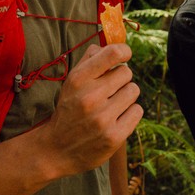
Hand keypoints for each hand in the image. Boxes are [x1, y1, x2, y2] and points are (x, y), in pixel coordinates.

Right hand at [40, 43, 142, 176]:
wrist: (56, 149)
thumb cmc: (69, 108)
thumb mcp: (72, 81)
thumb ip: (91, 59)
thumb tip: (113, 44)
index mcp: (78, 80)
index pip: (113, 53)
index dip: (124, 51)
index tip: (124, 56)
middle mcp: (90, 98)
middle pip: (127, 72)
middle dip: (120, 79)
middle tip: (109, 91)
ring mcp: (102, 119)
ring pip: (134, 90)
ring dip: (126, 96)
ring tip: (112, 105)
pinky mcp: (114, 137)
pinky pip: (137, 111)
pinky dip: (130, 113)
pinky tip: (116, 118)